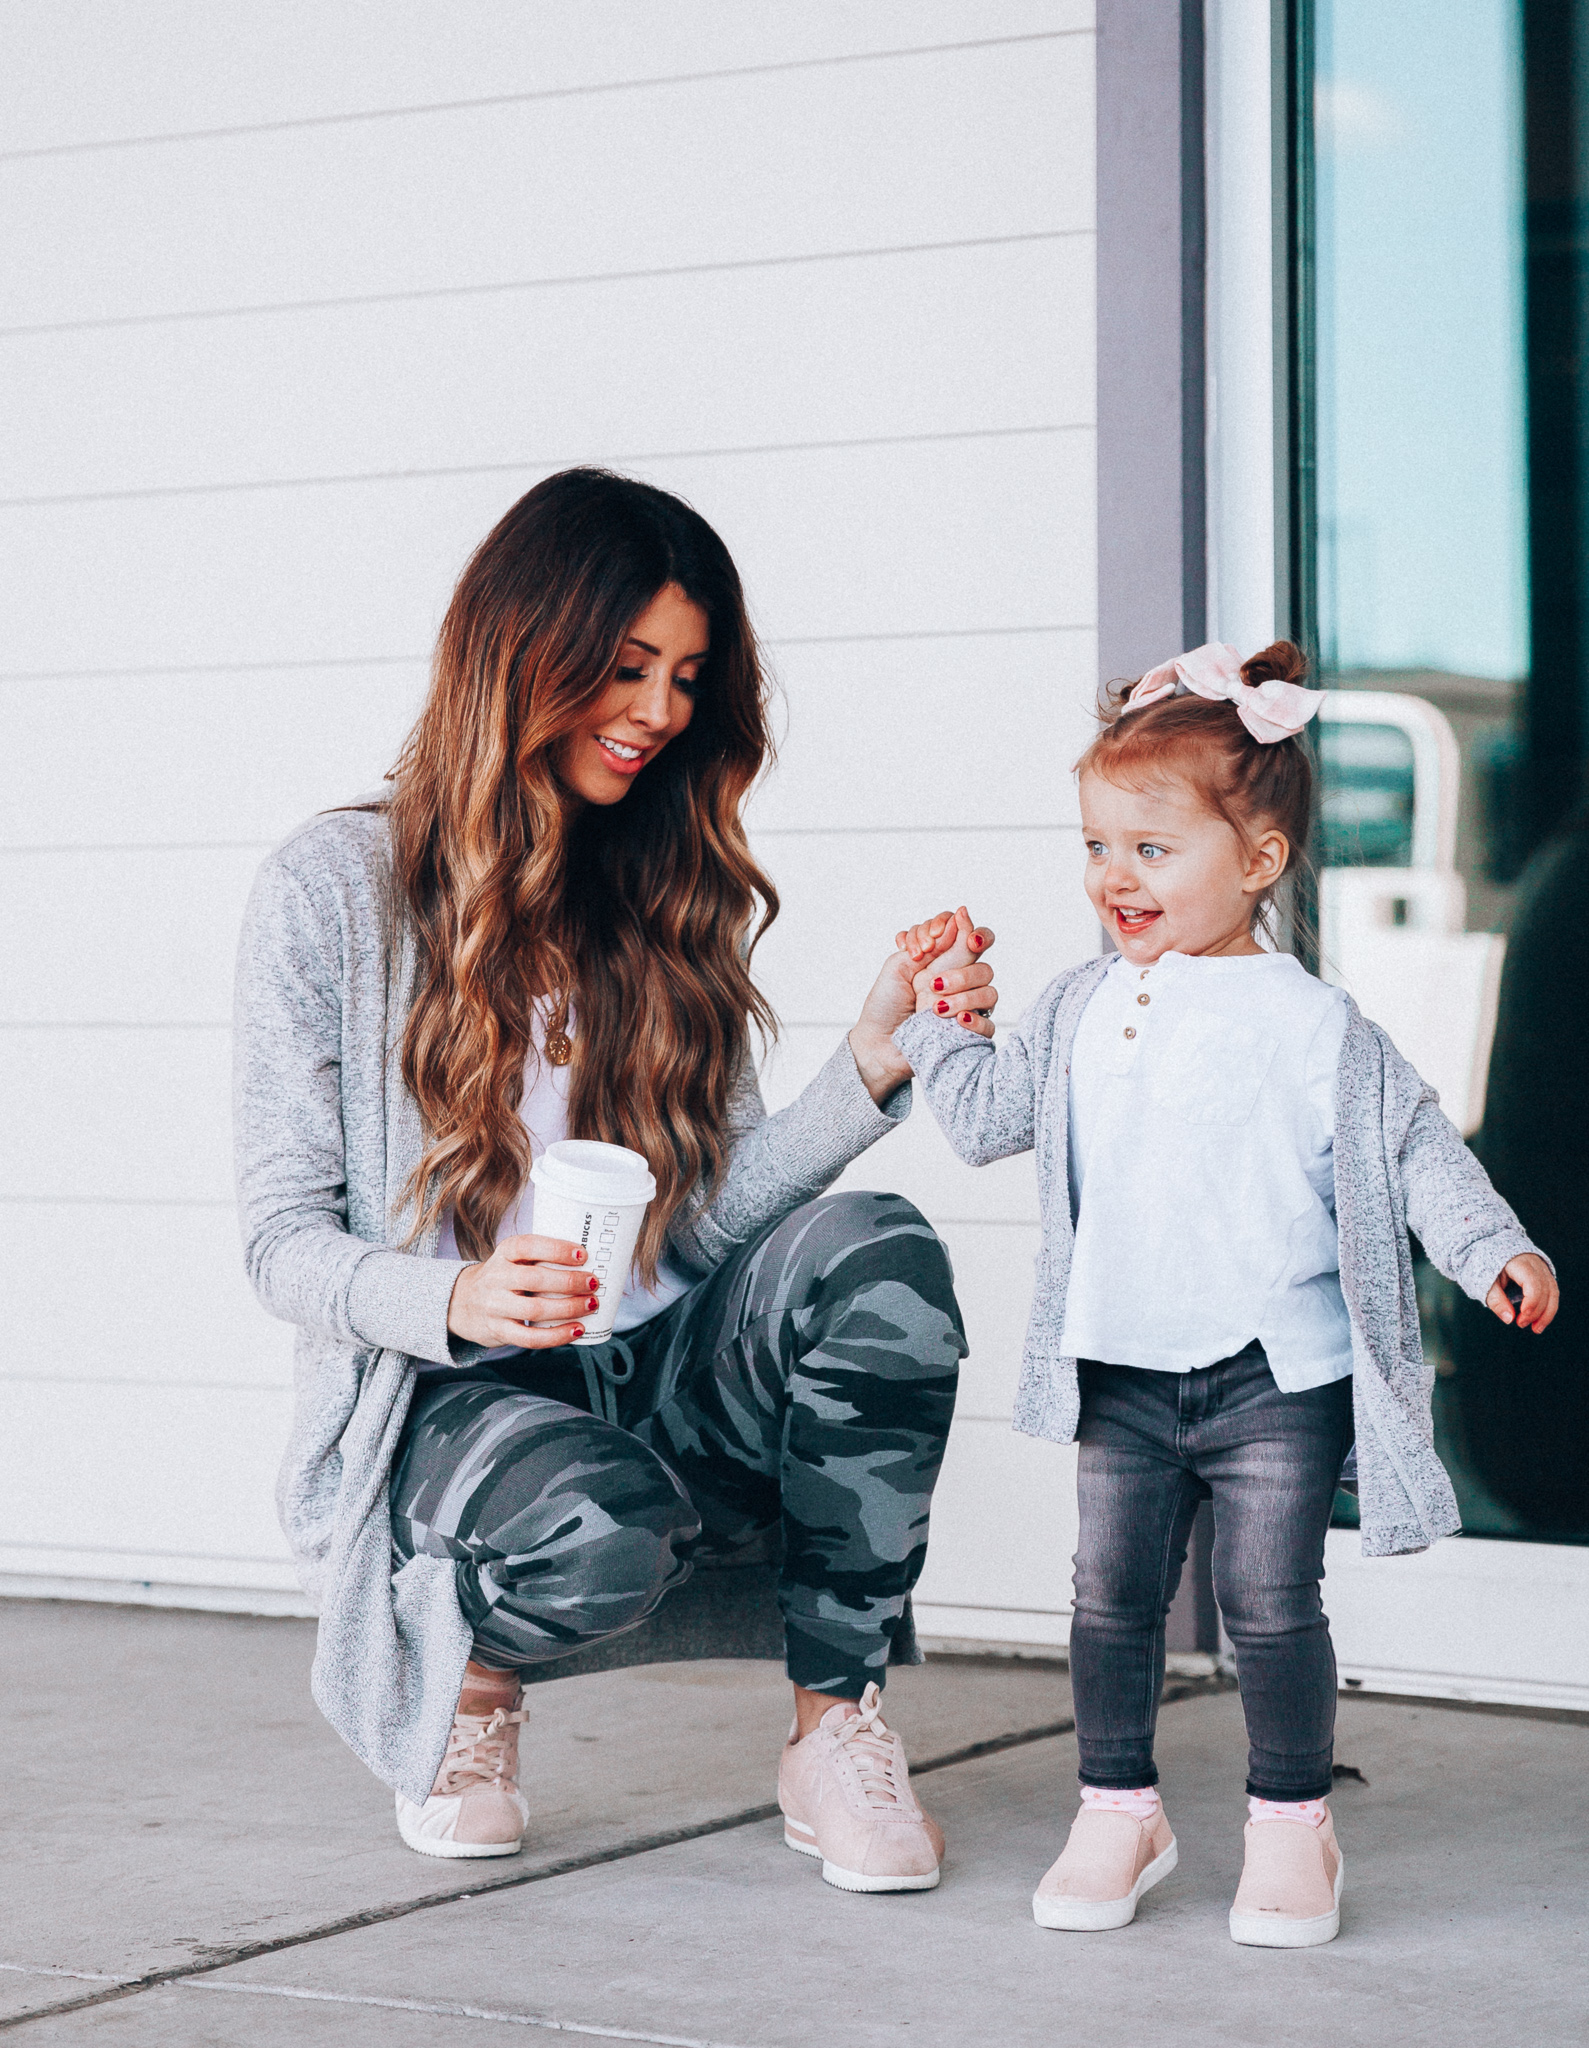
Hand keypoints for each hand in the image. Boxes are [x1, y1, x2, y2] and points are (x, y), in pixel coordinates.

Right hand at [447, 1233, 598, 1348]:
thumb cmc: (503, 1278)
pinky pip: (530, 1338)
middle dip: (569, 1282)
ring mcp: (495, 1306)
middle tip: (593, 1283)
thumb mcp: (513, 1260)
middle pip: (535, 1279)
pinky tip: (577, 1330)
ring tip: (591, 1305)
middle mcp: (496, 1278)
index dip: (556, 1249)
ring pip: (535, 1310)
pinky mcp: (498, 1331)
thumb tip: (589, 1264)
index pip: (528, 1246)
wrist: (462, 1303)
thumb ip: (540, 1259)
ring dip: (568, 1308)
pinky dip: (557, 1336)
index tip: (583, 1254)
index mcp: (504, 1253)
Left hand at [848, 907, 995, 1104]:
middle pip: (984, 966)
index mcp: (946, 962)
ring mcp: (968, 1008)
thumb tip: (956, 920)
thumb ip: (928, 944)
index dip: (972, 932)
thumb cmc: (886, 1004)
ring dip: (964, 996)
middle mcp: (961, 983)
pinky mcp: (969, 1034)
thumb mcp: (898, 966)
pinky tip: (957, 1021)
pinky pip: (989, 1025)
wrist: (877, 1042)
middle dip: (962, 972)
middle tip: (934, 983)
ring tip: (935, 1007)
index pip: (972, 938)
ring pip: (990, 992)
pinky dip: (975, 1020)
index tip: (960, 935)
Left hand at [1485, 1253, 1558, 1333]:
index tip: (1521, 1318)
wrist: (1492, 1250)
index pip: (1532, 1282)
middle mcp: (1535, 1263)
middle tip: (1521, 1324)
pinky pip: (1552, 1293)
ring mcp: (1542, 1268)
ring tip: (1536, 1329)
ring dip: (1547, 1313)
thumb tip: (1509, 1319)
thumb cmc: (1487, 1266)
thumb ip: (1496, 1300)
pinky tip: (1539, 1322)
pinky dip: (1548, 1308)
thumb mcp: (1485, 1282)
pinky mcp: (1545, 1275)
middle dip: (1537, 1310)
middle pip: (1545, 1289)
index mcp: (1518, 1261)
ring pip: (1552, 1292)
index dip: (1531, 1302)